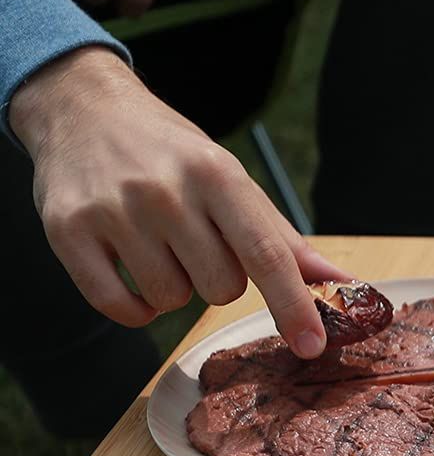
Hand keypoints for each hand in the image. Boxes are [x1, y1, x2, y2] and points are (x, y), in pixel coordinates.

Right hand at [11, 49, 346, 354]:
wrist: (84, 109)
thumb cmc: (172, 154)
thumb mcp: (231, 180)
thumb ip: (283, 239)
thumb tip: (344, 285)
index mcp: (217, 175)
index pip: (266, 255)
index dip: (293, 306)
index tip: (312, 345)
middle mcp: (166, 191)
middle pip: (220, 289)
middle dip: (217, 279)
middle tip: (194, 240)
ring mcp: (114, 211)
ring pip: (171, 301)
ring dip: (172, 287)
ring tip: (157, 243)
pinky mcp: (68, 231)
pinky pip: (118, 307)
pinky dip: (133, 307)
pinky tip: (131, 271)